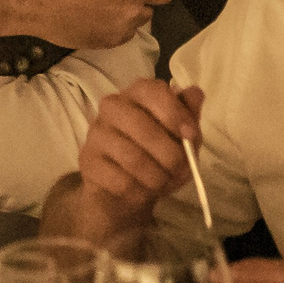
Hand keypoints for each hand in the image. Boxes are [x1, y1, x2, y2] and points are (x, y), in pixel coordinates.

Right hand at [78, 78, 204, 212]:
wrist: (124, 187)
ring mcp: (96, 133)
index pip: (154, 91)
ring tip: (164, 183)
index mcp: (137, 93)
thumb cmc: (156, 154)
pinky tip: (143, 190)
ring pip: (133, 158)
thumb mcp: (179, 136)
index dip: (176, 113)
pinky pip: (121, 180)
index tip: (191, 135)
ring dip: (157, 177)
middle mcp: (112, 106)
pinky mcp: (88, 161)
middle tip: (180, 170)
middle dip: (170, 155)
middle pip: (143, 127)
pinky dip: (139, 191)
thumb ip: (188, 116)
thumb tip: (196, 94)